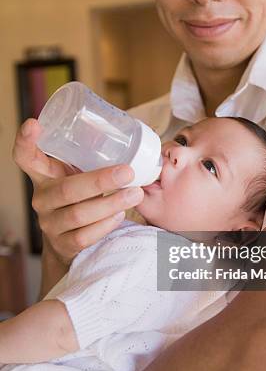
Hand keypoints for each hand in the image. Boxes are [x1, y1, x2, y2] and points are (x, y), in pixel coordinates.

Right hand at [13, 118, 143, 264]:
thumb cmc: (79, 195)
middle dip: (100, 181)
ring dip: (110, 204)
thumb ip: (89, 157)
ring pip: (78, 215)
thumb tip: (127, 135)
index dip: (25, 141)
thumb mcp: (77, 173)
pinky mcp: (62, 245)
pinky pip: (84, 236)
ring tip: (135, 194)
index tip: (34, 125)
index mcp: (42, 174)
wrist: (68, 238)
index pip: (25, 156)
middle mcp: (41, 198)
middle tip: (128, 172)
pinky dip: (105, 225)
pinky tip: (120, 215)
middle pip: (66, 190)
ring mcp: (49, 223)